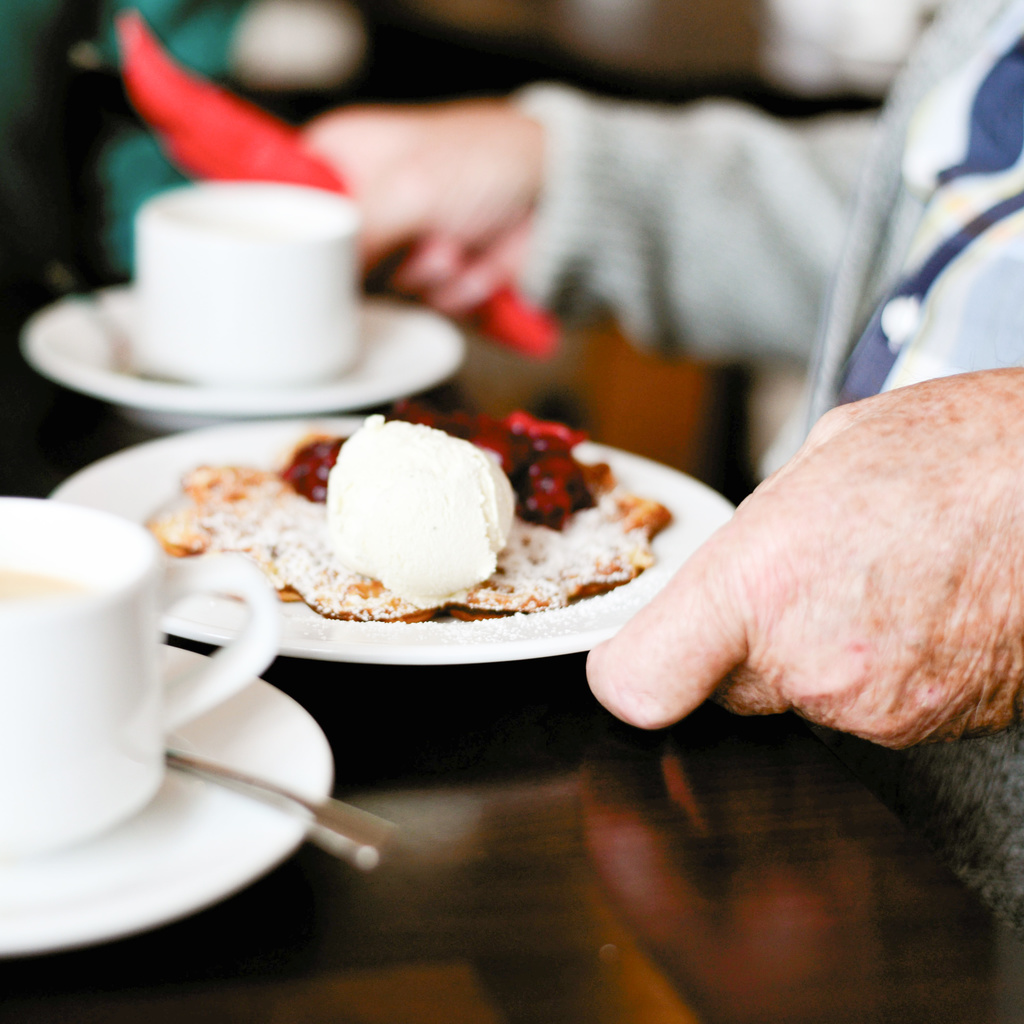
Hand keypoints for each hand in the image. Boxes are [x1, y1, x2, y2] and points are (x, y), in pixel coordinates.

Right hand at [301, 100, 544, 313]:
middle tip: (416, 237)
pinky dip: (456, 288)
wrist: (558, 193)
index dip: (300, 240)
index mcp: (340, 156)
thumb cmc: (484, 161)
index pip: (287, 206)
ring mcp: (399, 241)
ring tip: (457, 241)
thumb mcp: (407, 190)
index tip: (312, 262)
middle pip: (334, 263)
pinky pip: (424, 303)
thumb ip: (351, 237)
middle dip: (386, 261)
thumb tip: (314, 283)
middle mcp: (363, 201)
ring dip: (429, 273)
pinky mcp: (433, 274)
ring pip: (384, 290)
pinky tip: (477, 259)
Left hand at [587, 369, 1023, 747]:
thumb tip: (725, 572)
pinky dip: (874, 668)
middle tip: (796, 581)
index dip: (629, 672)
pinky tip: (912, 606)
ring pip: (797, 696)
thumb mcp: (821, 458)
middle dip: (739, 643)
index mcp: (761, 583)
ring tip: (874, 579)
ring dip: (815, 652)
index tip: (634, 657)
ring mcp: (875, 707)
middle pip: (720, 687)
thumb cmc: (965, 453)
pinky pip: (864, 706)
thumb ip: (752, 536)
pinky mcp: (928, 728)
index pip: (640, 683)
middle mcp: (810, 663)